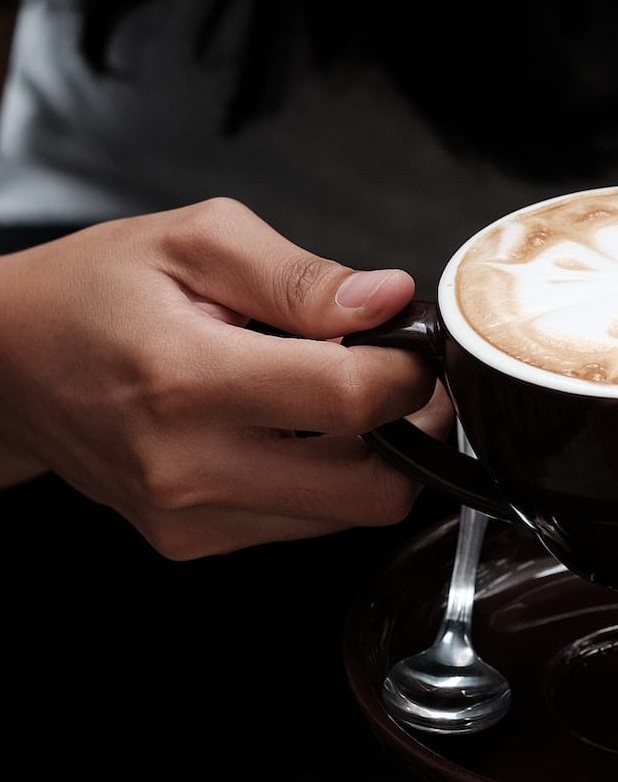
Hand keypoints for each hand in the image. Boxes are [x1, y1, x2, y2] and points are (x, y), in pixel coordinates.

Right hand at [0, 198, 448, 555]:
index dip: (408, 373)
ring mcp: (191, 516)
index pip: (352, 400)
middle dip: (413, 432)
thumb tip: (388, 300)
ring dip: (373, 460)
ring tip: (340, 400)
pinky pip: (305, 524)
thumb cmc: (94, 292)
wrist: (8, 365)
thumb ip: (302, 275)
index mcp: (190, 378)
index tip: (410, 347)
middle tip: (403, 384)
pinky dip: (327, 482)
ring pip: (348, 516)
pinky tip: (298, 433)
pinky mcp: (194, 541)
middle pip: (372, 489)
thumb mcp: (195, 240)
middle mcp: (191, 465)